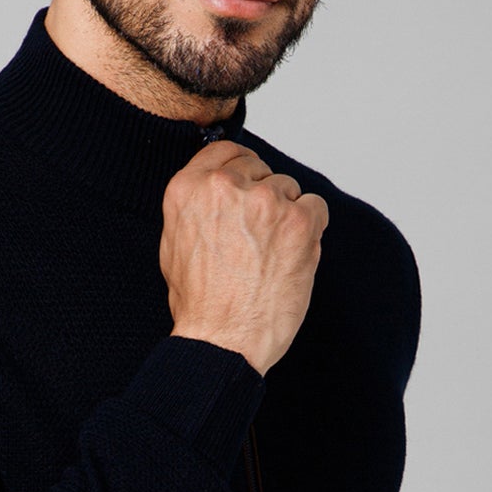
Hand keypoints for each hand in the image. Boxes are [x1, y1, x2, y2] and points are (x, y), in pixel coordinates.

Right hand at [161, 138, 327, 376]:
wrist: (223, 341)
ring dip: (287, 216)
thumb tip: (217, 187)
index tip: (250, 179)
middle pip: (260, 169)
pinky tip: (292, 256)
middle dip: (263, 198)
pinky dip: (311, 229)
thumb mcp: (174, 244)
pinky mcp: (299, 221)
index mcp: (189, 189)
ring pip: (289, 189)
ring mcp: (265, 201)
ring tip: (271, 255)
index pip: (225, 151)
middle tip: (258, 238)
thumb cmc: (200, 304)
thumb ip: (195, 206)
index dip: (243, 165)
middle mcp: (225, 186)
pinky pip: (316, 207)